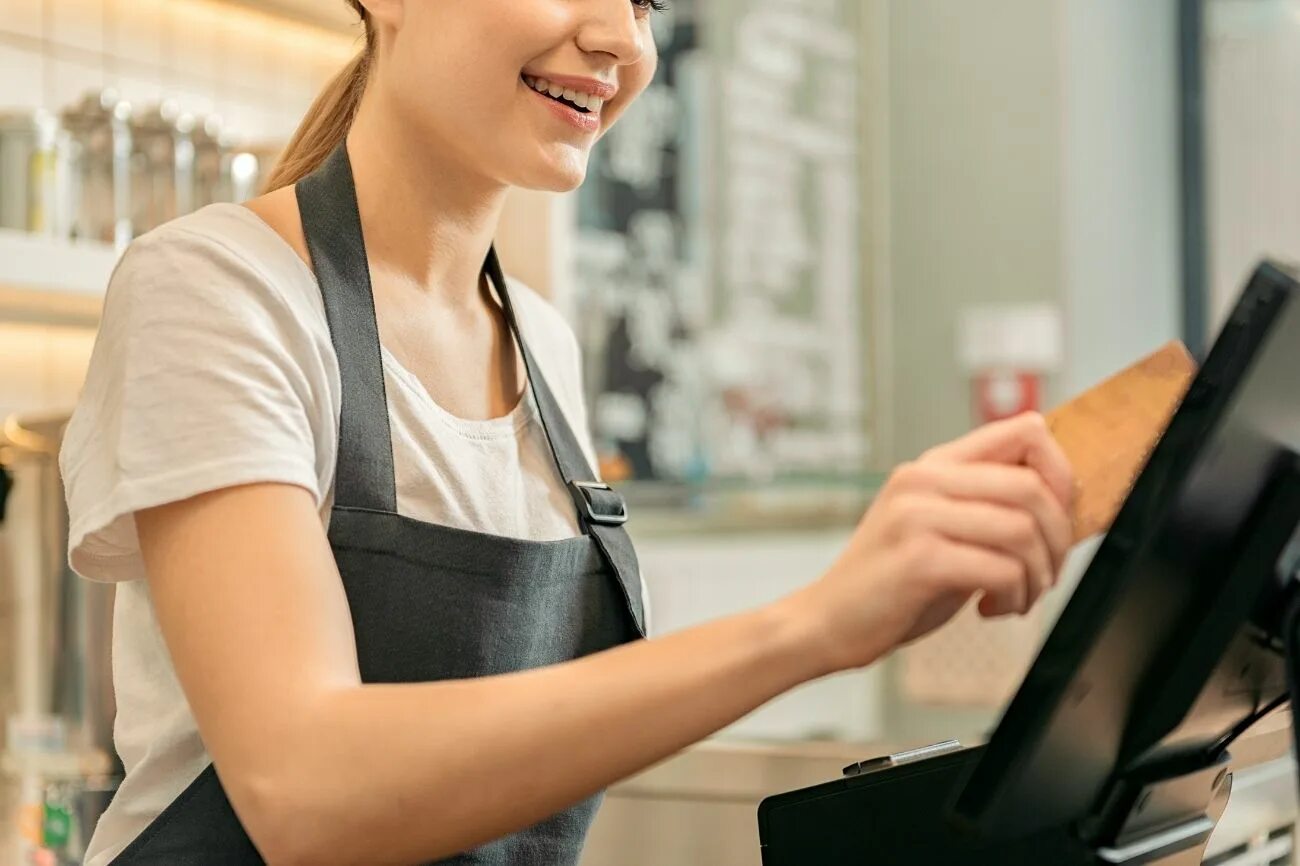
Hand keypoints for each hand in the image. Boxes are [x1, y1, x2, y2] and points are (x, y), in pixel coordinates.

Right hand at [786, 412, 1075, 674]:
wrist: (827, 621)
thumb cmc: (891, 582)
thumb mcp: (937, 527)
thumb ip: (984, 505)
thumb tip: (1060, 498)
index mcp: (932, 466)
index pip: (1025, 431)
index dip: (1061, 474)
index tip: (1059, 519)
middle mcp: (923, 480)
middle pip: (1033, 486)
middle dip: (1059, 539)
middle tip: (1047, 573)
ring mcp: (917, 517)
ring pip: (1023, 529)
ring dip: (1039, 575)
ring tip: (1020, 597)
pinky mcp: (919, 559)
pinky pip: (1002, 569)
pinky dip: (1014, 597)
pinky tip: (991, 609)